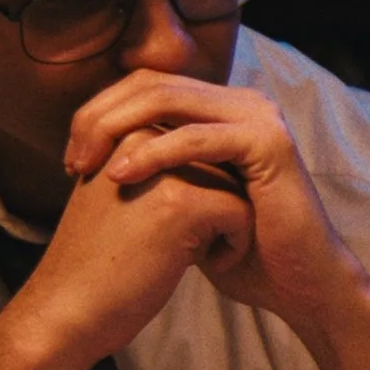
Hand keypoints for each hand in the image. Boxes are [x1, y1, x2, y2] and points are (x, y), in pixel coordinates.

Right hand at [4, 124, 254, 369]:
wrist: (66, 309)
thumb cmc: (98, 261)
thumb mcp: (121, 195)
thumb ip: (155, 167)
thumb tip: (217, 160)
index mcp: (125, 130)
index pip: (197, 142)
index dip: (202, 185)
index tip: (178, 225)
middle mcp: (142, 138)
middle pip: (220, 158)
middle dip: (218, 200)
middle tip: (189, 242)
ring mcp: (162, 169)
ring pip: (236, 181)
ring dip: (230, 222)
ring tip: (197, 253)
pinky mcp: (182, 204)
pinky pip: (241, 212)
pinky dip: (237, 243)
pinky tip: (209, 266)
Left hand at [63, 71, 369, 369]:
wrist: (298, 286)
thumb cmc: (243, 254)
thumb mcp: (186, 204)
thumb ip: (157, 172)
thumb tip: (103, 159)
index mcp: (222, 109)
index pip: (145, 86)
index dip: (99, 115)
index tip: (71, 162)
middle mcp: (241, 102)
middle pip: (150, 83)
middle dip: (99, 118)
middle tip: (72, 160)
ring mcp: (258, 117)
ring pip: (167, 99)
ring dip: (116, 128)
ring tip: (86, 166)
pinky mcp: (268, 143)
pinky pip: (196, 137)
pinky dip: (153, 153)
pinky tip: (121, 176)